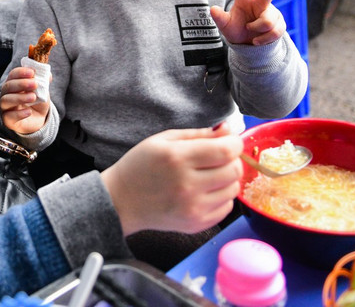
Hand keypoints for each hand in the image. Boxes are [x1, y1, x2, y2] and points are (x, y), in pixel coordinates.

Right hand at [0, 66, 47, 134]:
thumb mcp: (42, 91)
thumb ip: (43, 82)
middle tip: (35, 84)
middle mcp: (6, 94)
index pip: (13, 75)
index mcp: (13, 84)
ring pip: (6, 100)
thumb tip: (48, 74)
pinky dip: (19, 113)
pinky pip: (9, 116)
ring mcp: (5, 107)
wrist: (37, 119)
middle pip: (8, 86)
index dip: (21, 72)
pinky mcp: (8, 120)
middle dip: (21, 83)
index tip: (32, 72)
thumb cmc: (37, 102)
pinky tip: (29, 112)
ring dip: (20, 97)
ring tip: (33, 97)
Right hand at [101, 123, 241, 235]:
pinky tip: (204, 191)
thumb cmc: (140, 165)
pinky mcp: (196, 225)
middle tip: (218, 158)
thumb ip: (198, 134)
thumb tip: (228, 130)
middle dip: (232, 160)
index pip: (226, 150)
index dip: (234, 143)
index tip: (229, 141)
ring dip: (227, 180)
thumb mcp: (163, 140)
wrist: (121, 201)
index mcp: (178, 158)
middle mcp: (188, 185)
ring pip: (233, 190)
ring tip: (209, 175)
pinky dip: (221, 198)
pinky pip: (226, 209)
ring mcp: (193, 209)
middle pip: (234, 171)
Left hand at [210, 0, 286, 45]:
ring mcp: (271, 12)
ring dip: (257, 29)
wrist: (248, 45)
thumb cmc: (236, 30)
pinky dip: (263, 39)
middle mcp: (260, 2)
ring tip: (251, 31)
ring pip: (267, 20)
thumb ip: (220, 18)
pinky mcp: (279, 23)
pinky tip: (257, 40)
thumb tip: (212, 9)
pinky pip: (274, 31)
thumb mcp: (225, 26)